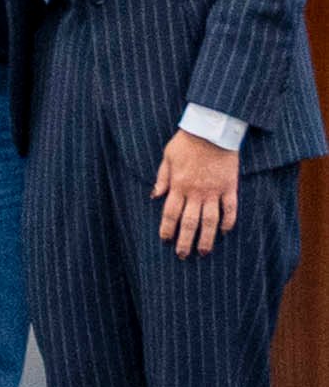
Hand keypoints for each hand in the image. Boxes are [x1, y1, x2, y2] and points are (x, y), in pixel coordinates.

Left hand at [155, 129, 240, 255]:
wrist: (212, 130)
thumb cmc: (186, 142)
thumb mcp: (167, 157)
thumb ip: (162, 178)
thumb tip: (154, 196)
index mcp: (178, 185)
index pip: (170, 214)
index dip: (167, 229)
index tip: (165, 241)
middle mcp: (196, 192)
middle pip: (189, 223)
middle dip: (185, 241)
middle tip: (183, 256)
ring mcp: (214, 191)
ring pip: (211, 221)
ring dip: (207, 238)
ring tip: (204, 252)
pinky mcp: (230, 187)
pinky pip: (231, 209)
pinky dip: (229, 222)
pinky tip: (225, 232)